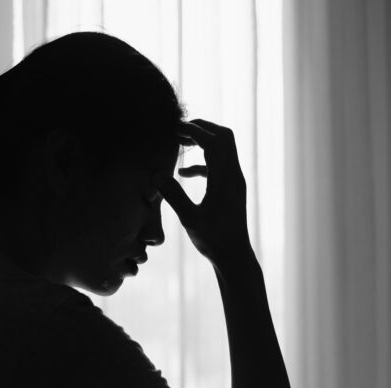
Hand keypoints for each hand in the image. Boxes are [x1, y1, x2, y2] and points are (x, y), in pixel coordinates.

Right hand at [153, 119, 250, 265]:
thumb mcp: (189, 218)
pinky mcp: (232, 190)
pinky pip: (220, 166)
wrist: (234, 256)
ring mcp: (235, 182)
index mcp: (224, 179)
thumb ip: (173, 195)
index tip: (175, 128)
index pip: (214, 142)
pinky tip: (183, 173)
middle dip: (202, 128)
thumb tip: (155, 175)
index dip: (195, 130)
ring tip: (179, 142)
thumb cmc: (213, 240)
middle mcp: (234, 176)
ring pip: (224, 149)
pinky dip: (203, 162)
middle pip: (224, 137)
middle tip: (179, 129)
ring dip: (203, 142)